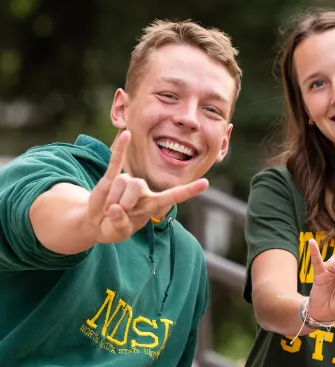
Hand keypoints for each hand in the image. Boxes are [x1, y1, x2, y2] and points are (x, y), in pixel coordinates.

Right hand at [87, 130, 208, 243]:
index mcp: (152, 205)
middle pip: (137, 185)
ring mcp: (127, 182)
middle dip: (125, 202)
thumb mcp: (117, 231)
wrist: (96, 223)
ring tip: (108, 209)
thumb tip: (115, 209)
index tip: (205, 183)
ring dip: (112, 198)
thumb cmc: (112, 228)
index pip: (174, 196)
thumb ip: (119, 222)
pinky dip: (121, 148)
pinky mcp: (110, 178)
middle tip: (116, 214)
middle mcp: (143, 191)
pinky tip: (126, 134)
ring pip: (123, 181)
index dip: (189, 191)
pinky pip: (116, 160)